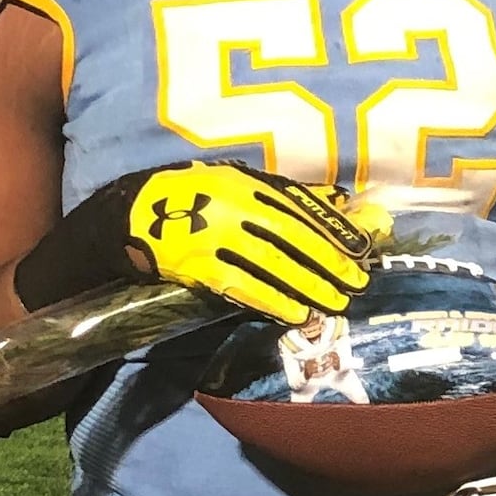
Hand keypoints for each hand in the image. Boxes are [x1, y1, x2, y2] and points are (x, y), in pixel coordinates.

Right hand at [126, 163, 378, 323]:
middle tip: (358, 280)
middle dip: (327, 260)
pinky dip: (272, 301)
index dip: (331, 229)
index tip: (361, 247)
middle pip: (291, 237)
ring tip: (334, 300)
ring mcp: (215, 239)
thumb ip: (279, 195)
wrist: (134, 214)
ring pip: (271, 265)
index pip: (297, 208)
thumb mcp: (235, 182)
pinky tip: (295, 313)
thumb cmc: (194, 196)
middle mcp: (233, 208)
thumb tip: (330, 203)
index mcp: (245, 184)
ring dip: (307, 285)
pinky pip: (244, 288)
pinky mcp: (201, 268)